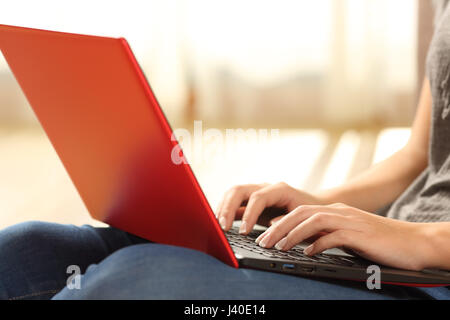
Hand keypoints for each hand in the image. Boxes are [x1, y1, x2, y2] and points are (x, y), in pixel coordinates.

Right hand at [215, 182, 322, 233]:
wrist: (312, 206)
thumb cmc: (309, 214)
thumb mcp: (302, 219)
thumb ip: (286, 221)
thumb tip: (271, 227)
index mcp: (279, 189)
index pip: (258, 198)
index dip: (249, 214)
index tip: (244, 232)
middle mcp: (265, 187)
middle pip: (239, 190)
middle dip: (228, 208)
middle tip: (223, 228)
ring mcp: (256, 192)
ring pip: (233, 193)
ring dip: (223, 208)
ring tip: (218, 226)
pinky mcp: (250, 200)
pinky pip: (233, 201)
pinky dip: (225, 211)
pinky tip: (220, 223)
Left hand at [255, 203, 431, 270]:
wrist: (412, 241)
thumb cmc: (377, 241)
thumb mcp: (346, 235)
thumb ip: (324, 235)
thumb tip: (301, 243)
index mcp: (334, 211)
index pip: (300, 212)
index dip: (280, 223)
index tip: (264, 235)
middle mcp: (339, 212)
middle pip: (301, 214)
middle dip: (279, 228)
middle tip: (263, 242)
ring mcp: (350, 221)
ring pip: (313, 221)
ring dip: (293, 234)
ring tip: (279, 247)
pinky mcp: (360, 234)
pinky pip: (334, 236)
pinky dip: (318, 244)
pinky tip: (308, 254)